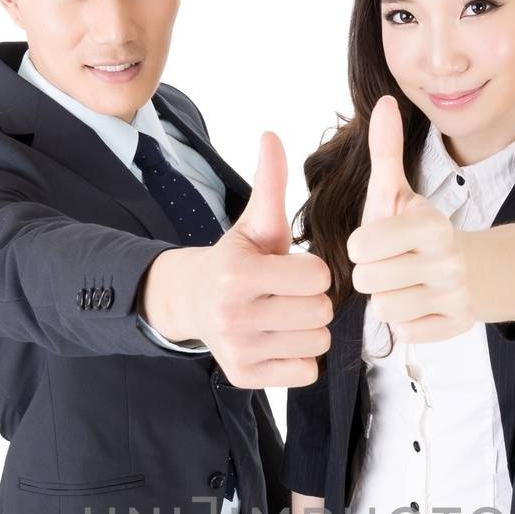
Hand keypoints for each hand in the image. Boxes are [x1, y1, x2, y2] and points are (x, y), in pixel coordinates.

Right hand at [141, 133, 333, 387]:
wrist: (193, 303)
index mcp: (238, 275)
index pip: (317, 277)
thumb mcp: (254, 223)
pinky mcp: (244, 377)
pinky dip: (300, 358)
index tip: (293, 269)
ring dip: (310, 330)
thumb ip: (270, 184)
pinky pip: (305, 372)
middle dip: (315, 301)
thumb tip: (271, 136)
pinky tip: (280, 340)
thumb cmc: (236, 260)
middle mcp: (234, 316)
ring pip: (317, 343)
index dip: (313, 270)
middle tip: (292, 295)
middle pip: (321, 312)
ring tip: (286, 316)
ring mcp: (238, 351)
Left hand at [347, 94, 475, 342]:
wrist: (472, 268)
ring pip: (384, 310)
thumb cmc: (418, 231)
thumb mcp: (399, 192)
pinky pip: (404, 332)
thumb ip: (386, 152)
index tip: (374, 242)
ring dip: (386, 300)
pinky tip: (417, 304)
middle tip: (389, 266)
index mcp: (428, 225)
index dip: (361, 247)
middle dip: (370, 275)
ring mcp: (454, 295)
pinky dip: (405, 322)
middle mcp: (446, 260)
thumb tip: (384, 102)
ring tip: (402, 285)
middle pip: (368, 282)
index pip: (361, 247)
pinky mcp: (455, 325)